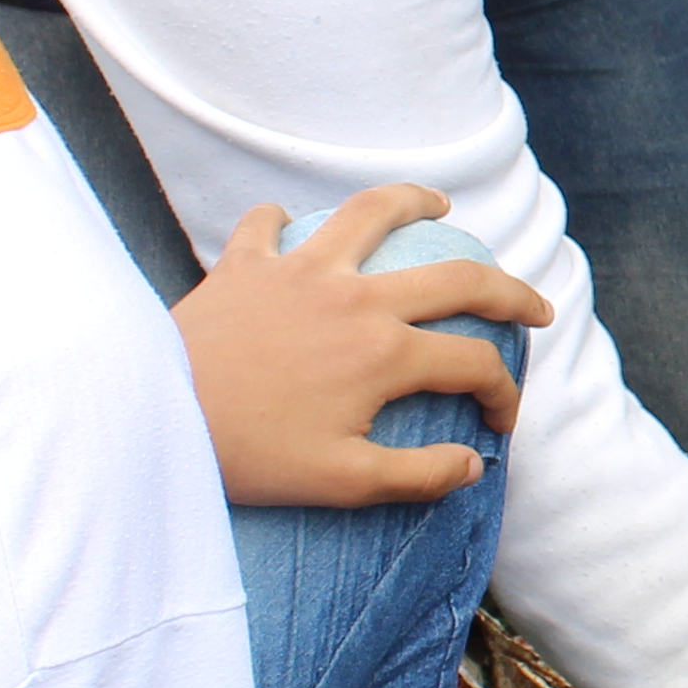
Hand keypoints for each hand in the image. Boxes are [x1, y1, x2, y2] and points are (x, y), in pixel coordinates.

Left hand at [170, 181, 549, 506]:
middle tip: (534, 304)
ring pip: (373, 214)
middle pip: (458, 279)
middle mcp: (356, 299)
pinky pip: (268, 224)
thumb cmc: (249, 457)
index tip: (499, 423)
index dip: (503, 393)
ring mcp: (300, 271)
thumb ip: (419, 476)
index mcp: (386, 355)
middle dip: (510, 290)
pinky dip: (282, 223)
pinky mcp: (244, 264)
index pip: (475, 365)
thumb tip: (473, 464)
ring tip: (438, 204)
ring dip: (414, 203)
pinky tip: (290, 230)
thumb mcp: (343, 484)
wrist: (153, 417)